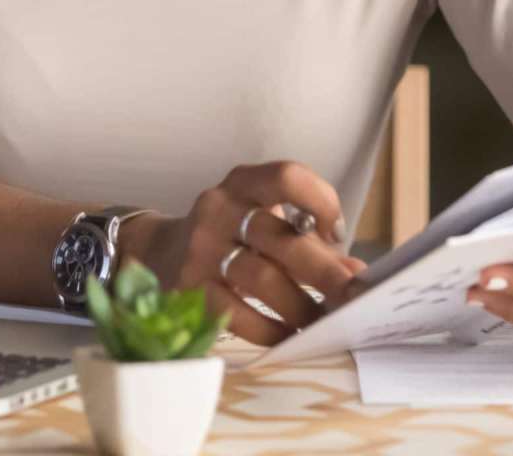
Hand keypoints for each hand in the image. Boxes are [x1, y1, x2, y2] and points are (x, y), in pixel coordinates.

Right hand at [125, 161, 367, 346]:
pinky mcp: (189, 287)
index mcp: (243, 184)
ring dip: (300, 306)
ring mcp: (201, 248)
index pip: (286, 177)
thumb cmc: (228, 235)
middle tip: (353, 296)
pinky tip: (288, 335)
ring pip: (261, 279)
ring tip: (323, 323)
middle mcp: (219, 208)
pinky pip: (236, 313)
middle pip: (280, 237)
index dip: (320, 201)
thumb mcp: (262, 222)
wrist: (158, 252)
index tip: (336, 233)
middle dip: (324, 271)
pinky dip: (269, 328)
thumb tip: (355, 272)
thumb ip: (308, 241)